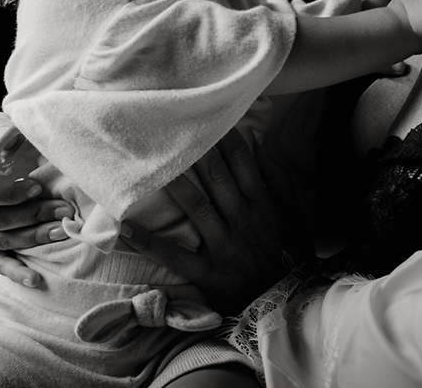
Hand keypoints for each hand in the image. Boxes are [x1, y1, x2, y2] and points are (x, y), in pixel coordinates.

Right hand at [0, 113, 72, 287]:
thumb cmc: (1, 139)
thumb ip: (1, 130)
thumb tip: (7, 140)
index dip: (7, 193)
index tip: (37, 187)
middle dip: (31, 215)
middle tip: (63, 209)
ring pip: (0, 240)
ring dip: (34, 237)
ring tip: (63, 229)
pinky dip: (16, 271)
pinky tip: (36, 278)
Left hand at [119, 129, 311, 314]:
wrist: (290, 306)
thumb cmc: (290, 254)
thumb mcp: (295, 214)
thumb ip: (278, 178)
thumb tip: (257, 144)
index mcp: (262, 205)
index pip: (243, 163)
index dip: (225, 137)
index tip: (207, 116)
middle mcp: (243, 221)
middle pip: (217, 178)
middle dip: (196, 151)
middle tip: (172, 128)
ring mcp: (225, 247)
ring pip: (197, 207)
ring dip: (174, 184)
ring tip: (150, 164)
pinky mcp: (208, 274)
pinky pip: (176, 257)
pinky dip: (150, 243)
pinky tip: (127, 227)